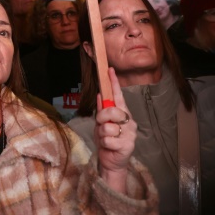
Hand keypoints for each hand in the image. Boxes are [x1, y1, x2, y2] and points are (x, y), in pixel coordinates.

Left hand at [94, 68, 135, 193]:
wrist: (111, 161)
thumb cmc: (107, 140)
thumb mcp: (101, 124)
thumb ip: (102, 111)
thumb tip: (101, 95)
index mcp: (123, 113)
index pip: (119, 96)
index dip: (114, 83)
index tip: (109, 70)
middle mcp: (129, 121)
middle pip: (112, 110)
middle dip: (102, 117)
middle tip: (101, 125)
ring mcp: (130, 133)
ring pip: (108, 126)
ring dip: (101, 133)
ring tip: (106, 138)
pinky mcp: (128, 145)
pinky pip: (108, 139)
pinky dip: (104, 143)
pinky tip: (109, 147)